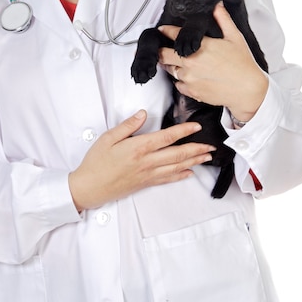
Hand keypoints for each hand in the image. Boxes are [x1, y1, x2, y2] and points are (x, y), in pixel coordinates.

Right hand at [68, 110, 215, 210]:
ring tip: (206, 157)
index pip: (167, 137)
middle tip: (211, 145)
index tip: (196, 126)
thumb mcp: (108, 137)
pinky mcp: (145, 183)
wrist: (89, 187)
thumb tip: (143, 114)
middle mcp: (147, 162)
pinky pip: (167, 179)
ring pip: (176, 167)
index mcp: (138, 147)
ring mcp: (148, 174)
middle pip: (178, 154)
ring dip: (194, 162)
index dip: (184, 131)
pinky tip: (189, 173)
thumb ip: (128, 125)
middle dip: (197, 149)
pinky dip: (181, 176)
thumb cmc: (96, 162)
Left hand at [158, 3, 267, 121]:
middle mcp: (190, 62)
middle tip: (166, 48)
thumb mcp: (235, 37)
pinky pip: (177, 85)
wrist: (248, 91)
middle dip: (163, 50)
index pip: (174, 34)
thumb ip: (223, 18)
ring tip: (180, 63)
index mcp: (200, 46)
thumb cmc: (243, 65)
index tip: (163, 30)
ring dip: (172, 65)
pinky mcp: (191, 92)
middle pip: (163, 54)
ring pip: (169, 70)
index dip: (166, 30)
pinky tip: (190, 77)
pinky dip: (181, 81)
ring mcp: (189, 78)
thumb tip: (217, 5)